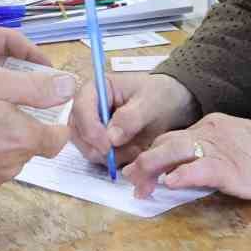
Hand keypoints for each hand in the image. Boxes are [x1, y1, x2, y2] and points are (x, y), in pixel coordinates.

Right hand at [70, 72, 196, 167]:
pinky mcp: (101, 143)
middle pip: (78, 133)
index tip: (107, 146)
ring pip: (88, 149)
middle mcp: (89, 108)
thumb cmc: (161, 95)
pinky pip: (101, 159)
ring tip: (138, 147)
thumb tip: (111, 137)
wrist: (173, 104)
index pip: (80, 108)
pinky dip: (117, 161)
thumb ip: (131, 117)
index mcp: (96, 88)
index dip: (90, 129)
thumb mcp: (151, 101)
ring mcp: (93, 127)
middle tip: (127, 152)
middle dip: (100, 148)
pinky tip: (135, 152)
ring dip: (112, 156)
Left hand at [122, 113, 250, 200]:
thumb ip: (207, 153)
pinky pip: (200, 168)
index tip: (137, 169)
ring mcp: (218, 149)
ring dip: (152, 166)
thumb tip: (182, 171)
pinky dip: (182, 175)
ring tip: (138, 181)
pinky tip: (169, 183)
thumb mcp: (231, 145)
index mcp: (209, 126)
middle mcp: (209, 133)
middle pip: (167, 142)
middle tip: (129, 178)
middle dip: (144, 160)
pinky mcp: (230, 167)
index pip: (171, 137)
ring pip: (176, 151)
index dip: (151, 153)